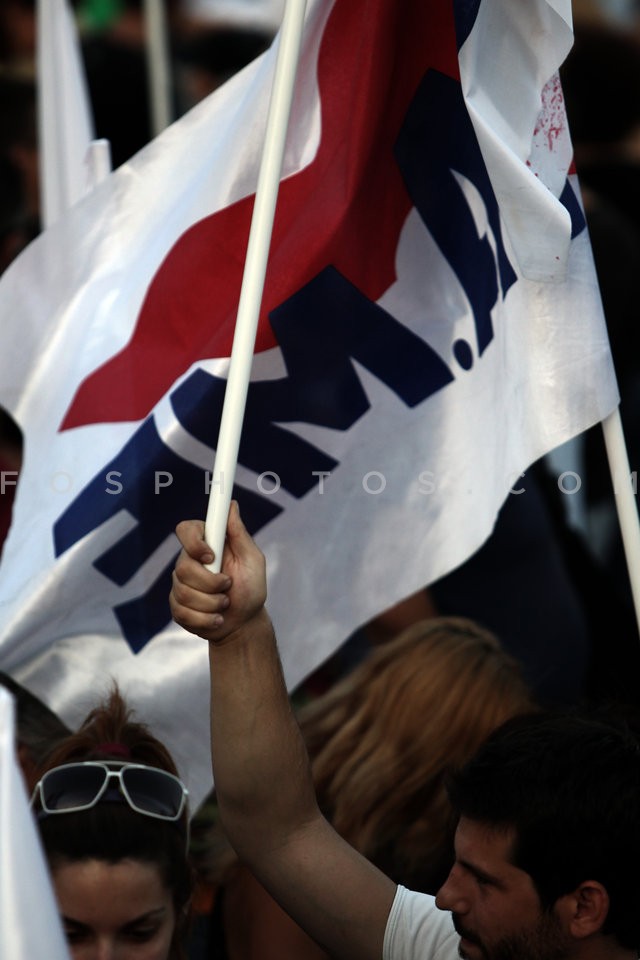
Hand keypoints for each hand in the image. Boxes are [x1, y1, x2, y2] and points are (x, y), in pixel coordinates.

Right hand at [170, 501, 266, 642]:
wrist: (244, 623)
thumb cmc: (251, 588)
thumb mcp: (252, 560)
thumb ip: (240, 534)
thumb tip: (231, 505)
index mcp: (207, 545)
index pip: (185, 529)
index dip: (194, 543)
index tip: (211, 556)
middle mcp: (189, 561)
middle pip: (183, 567)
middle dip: (210, 583)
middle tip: (228, 587)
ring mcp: (180, 584)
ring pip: (183, 592)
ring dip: (212, 603)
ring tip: (225, 604)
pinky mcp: (176, 606)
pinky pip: (182, 612)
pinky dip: (205, 619)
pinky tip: (216, 619)